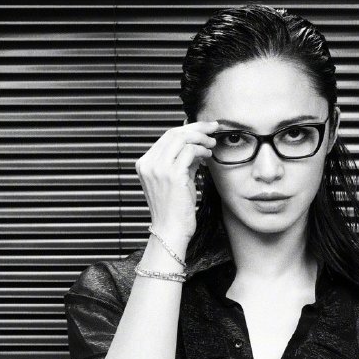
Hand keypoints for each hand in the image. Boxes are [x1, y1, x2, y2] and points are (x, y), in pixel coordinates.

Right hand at [134, 119, 219, 242]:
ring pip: (181, 138)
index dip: (187, 129)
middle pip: (173, 133)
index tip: (203, 128)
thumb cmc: (175, 211)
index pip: (166, 137)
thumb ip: (183, 162)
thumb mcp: (177, 180)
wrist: (171, 231)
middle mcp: (148, 163)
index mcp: (145, 163)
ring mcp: (158, 168)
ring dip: (201, 138)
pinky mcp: (172, 175)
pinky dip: (201, 150)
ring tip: (212, 144)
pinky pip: (189, 151)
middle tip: (213, 128)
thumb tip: (197, 145)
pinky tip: (208, 155)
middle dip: (197, 127)